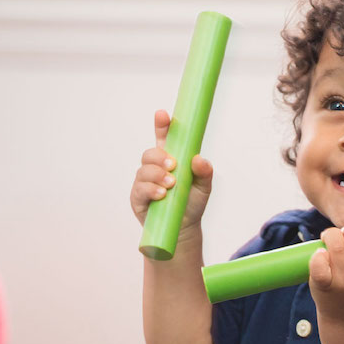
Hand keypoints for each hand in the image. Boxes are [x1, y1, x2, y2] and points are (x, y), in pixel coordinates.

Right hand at [130, 109, 213, 231]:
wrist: (183, 228)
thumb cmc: (192, 203)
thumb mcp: (204, 187)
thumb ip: (205, 172)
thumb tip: (199, 159)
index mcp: (171, 159)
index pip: (164, 138)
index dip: (162, 125)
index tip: (162, 115)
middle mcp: (155, 168)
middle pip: (150, 153)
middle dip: (159, 156)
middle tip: (173, 165)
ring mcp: (144, 182)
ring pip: (144, 170)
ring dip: (157, 175)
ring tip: (171, 184)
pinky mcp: (138, 197)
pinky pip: (140, 189)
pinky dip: (151, 189)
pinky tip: (161, 194)